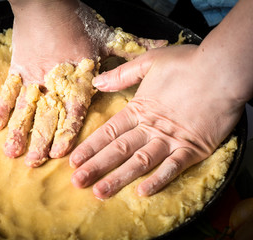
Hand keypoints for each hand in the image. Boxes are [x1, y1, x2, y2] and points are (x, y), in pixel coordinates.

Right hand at [0, 0, 166, 166]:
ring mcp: (34, 76)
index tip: (59, 153)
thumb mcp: (108, 36)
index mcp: (79, 77)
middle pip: (47, 115)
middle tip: (33, 163)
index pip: (73, 110)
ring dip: (19, 131)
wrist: (47, 1)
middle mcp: (55, 81)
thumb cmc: (77, 20)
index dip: (66, 131)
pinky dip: (1, 107)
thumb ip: (132, 49)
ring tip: (12, 152)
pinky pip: (8, 90)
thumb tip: (163, 46)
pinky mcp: (18, 67)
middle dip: (40, 140)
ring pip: (26, 107)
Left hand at [69, 44, 245, 198]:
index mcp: (139, 109)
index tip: (74, 161)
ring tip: (100, 192)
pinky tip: (143, 192)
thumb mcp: (150, 61)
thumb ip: (123, 74)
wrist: (224, 69)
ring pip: (140, 162)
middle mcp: (151, 127)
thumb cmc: (188, 63)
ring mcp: (171, 140)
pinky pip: (173, 168)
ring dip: (119, 178)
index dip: (90, 147)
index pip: (109, 132)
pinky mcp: (193, 148)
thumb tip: (97, 82)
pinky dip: (159, 180)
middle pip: (119, 151)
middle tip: (78, 182)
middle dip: (96, 167)